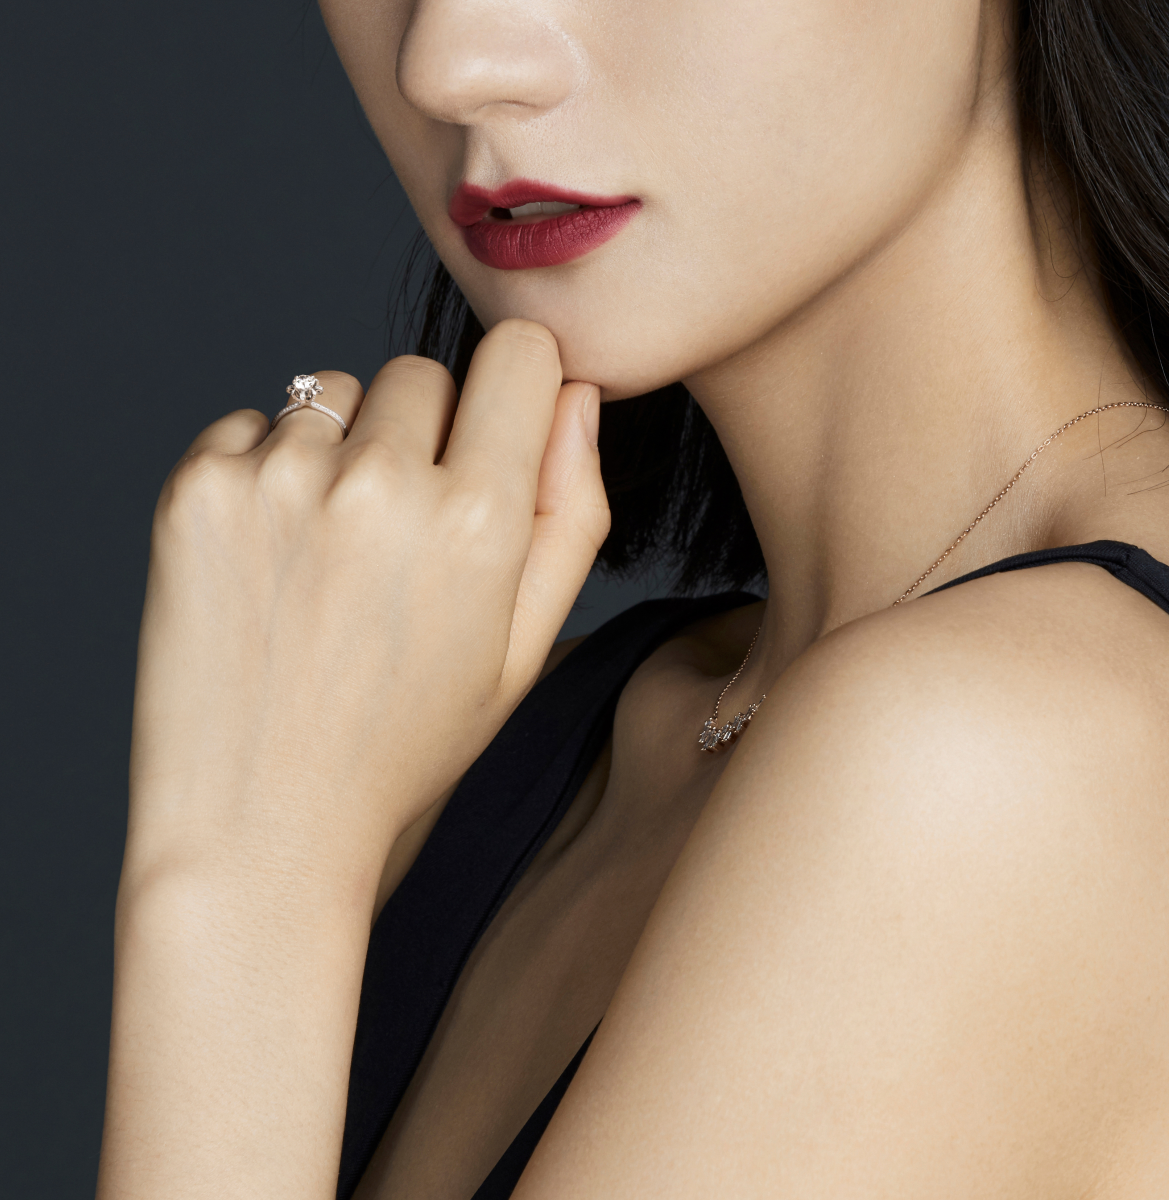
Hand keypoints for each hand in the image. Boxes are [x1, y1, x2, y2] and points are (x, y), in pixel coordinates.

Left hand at [127, 319, 607, 882]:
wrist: (260, 823)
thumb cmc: (405, 743)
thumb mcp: (522, 650)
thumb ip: (571, 513)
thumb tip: (577, 395)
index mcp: (477, 521)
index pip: (519, 355)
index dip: (516, 390)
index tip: (494, 435)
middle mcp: (379, 482)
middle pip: (423, 373)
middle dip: (425, 434)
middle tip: (400, 541)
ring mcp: (278, 480)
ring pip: (336, 394)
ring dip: (343, 451)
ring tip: (331, 558)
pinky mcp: (197, 489)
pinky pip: (253, 425)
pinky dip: (266, 471)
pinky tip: (272, 560)